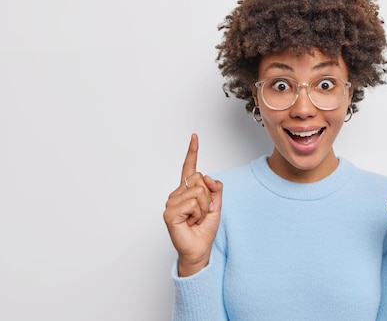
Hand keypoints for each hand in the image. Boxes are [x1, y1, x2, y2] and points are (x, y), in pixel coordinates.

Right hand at [163, 133, 222, 276]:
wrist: (200, 249)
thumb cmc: (204, 228)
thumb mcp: (216, 205)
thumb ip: (215, 188)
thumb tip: (207, 177)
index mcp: (187, 190)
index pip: (189, 167)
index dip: (192, 152)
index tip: (194, 137)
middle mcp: (177, 194)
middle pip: (199, 179)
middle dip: (208, 197)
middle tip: (202, 212)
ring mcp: (171, 202)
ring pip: (198, 191)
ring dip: (204, 207)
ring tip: (196, 218)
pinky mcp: (169, 212)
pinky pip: (193, 203)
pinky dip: (198, 213)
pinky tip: (190, 222)